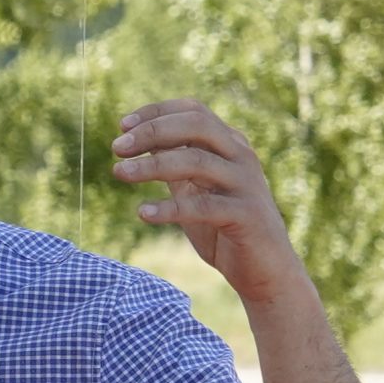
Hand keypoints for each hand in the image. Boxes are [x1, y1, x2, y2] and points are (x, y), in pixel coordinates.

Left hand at [111, 99, 303, 305]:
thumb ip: (174, 165)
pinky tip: (143, 213)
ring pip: (197, 161)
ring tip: (120, 173)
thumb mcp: (194, 190)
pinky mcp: (246, 216)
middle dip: (153, 131)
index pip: (194, 111)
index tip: (122, 125)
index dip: (156, 112)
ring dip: (152, 165)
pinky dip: (169, 208)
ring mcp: (246, 184)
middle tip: (117, 147)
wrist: (265, 271)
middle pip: (197, 125)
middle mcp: (241, 156)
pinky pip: (203, 207)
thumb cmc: (225, 228)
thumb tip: (140, 141)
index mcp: (230, 145)